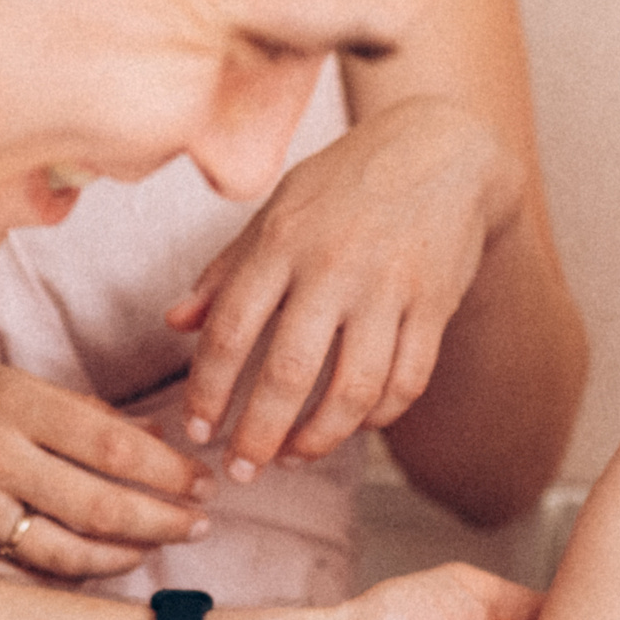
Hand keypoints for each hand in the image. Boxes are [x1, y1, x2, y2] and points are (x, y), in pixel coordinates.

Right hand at [0, 346, 208, 582]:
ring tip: (151, 547)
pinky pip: (16, 578)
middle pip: (101, 505)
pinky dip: (62, 579)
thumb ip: (69, 410)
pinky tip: (91, 570)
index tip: (201, 483)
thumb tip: (147, 442)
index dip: (168, 472)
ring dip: (122, 556)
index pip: (115, 444)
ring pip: (65, 551)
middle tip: (198, 525)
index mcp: (11, 401)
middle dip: (163, 521)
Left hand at [167, 96, 522, 480]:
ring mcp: (390, 289)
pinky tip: (354, 426)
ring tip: (294, 457)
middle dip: (257, 435)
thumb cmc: (347, 180)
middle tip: (240, 471)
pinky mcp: (436, 305)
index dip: (209, 390)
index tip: (196, 429)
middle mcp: (334, 267)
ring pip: (354, 391)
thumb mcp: (278, 208)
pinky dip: (378, 416)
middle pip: (289, 374)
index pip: (232, 330)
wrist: (446, 147)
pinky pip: (407, 381)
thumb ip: (226, 269)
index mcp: (283, 241)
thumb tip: (174, 324)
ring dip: (319, 439)